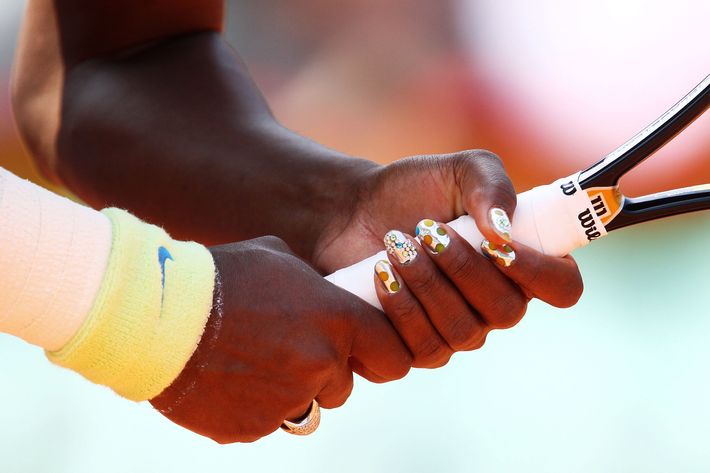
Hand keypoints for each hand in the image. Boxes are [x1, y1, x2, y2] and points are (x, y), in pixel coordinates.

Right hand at [150, 236, 410, 442]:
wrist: (160, 314)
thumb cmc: (221, 276)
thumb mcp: (276, 258)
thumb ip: (311, 283)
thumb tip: (318, 293)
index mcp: (337, 320)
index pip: (393, 355)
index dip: (382, 355)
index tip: (367, 355)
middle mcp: (322, 364)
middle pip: (344, 385)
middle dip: (323, 373)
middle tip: (285, 350)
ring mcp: (289, 400)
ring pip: (306, 404)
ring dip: (289, 390)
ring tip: (250, 360)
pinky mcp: (255, 427)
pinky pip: (267, 421)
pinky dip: (253, 406)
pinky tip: (227, 377)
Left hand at [313, 150, 582, 366]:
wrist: (354, 210)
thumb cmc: (414, 190)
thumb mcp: (458, 169)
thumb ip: (491, 184)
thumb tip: (504, 230)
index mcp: (521, 262)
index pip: (562, 287)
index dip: (539, 272)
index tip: (497, 245)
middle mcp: (496, 304)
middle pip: (507, 311)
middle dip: (464, 268)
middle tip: (426, 229)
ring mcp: (459, 331)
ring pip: (463, 332)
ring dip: (428, 285)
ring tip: (395, 244)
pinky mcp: (417, 348)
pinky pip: (422, 349)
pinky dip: (401, 309)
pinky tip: (380, 272)